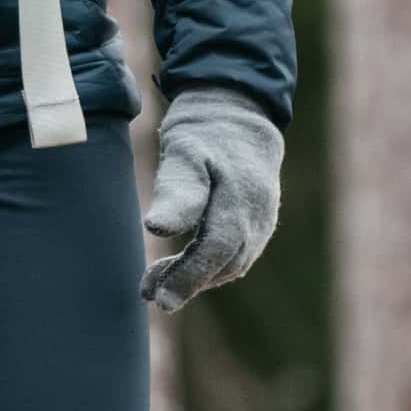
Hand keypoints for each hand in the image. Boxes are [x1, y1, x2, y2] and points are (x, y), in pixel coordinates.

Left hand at [143, 87, 285, 305]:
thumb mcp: (185, 150)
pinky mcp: (258, 223)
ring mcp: (262, 221)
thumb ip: (177, 189)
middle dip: (186, 283)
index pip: (216, 249)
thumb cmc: (205, 131)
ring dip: (195, 277)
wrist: (239, 112)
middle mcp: (257, 215)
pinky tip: (181, 267)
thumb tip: (157, 229)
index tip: (156, 298)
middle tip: (148, 294)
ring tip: (155, 283)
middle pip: (224, 263)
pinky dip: (209, 267)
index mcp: (240, 198)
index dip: (187, 277)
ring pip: (231, 263)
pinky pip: (236, 254)